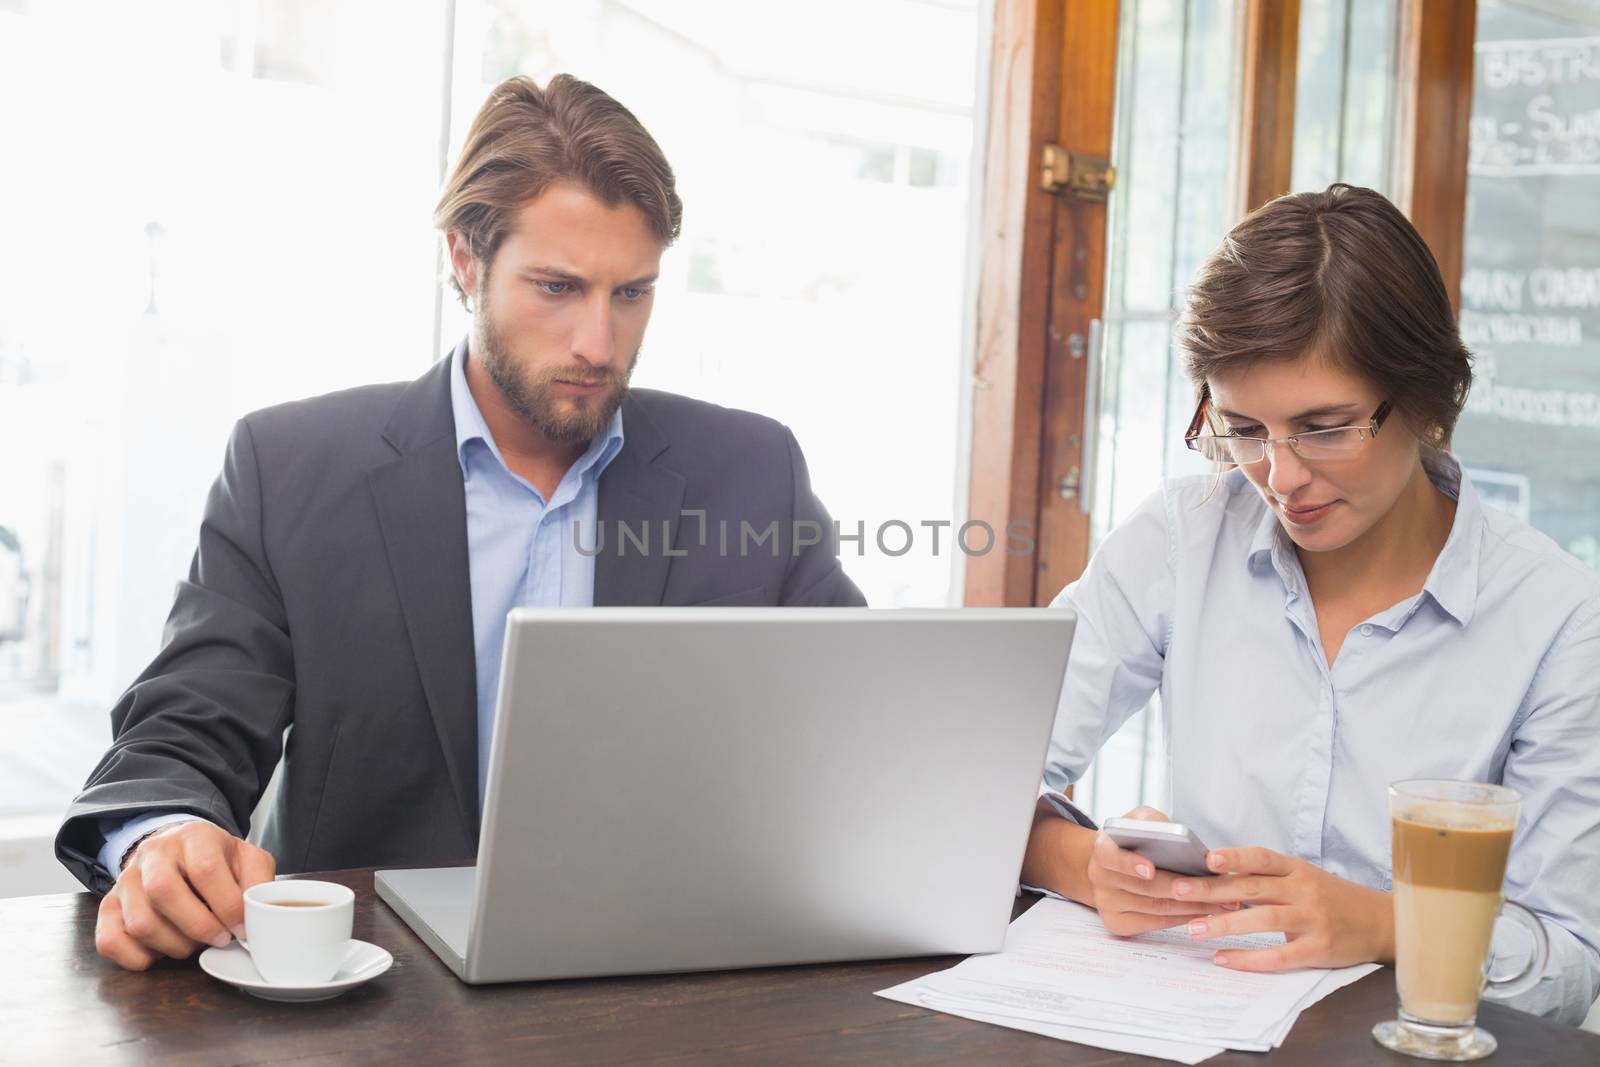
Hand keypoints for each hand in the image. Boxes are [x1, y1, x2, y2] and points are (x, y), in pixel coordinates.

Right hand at [95, 821, 274, 970]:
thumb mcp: (247, 860)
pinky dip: (138, 958)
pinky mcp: (108, 907)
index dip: (227, 905)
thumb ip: (259, 880)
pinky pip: (111, 942)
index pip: (205, 869)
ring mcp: (125, 880)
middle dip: (198, 927)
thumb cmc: (217, 860)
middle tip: (219, 939)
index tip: (241, 929)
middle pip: (163, 893)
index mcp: (194, 836)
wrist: (178, 851)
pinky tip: (163, 950)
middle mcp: (153, 854)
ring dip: (175, 945)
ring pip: (140, 923)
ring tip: (195, 943)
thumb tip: (257, 912)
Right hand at [1085, 806, 1235, 936]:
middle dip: (1183, 889)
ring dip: (1192, 907)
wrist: (1109, 868)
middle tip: (1216, 889)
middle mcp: (1100, 879)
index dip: (1129, 863)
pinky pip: (1155, 924)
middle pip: (1144, 888)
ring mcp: (1107, 905)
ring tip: (1222, 901)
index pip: (1111, 856)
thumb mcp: (1137, 821)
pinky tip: (1204, 912)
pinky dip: (1182, 919)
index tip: (1150, 868)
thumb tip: (1169, 830)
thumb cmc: (1131, 841)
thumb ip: (1151, 820)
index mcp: (1101, 849)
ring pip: (1155, 909)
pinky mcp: (1118, 924)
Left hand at [1173, 846, 1393, 970]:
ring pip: (1263, 918)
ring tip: (1194, 928)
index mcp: (1297, 870)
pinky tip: (1224, 959)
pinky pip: (1280, 955)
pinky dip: (1250, 958)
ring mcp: (1313, 920)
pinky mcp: (1320, 949)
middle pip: (1253, 886)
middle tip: (1178, 891)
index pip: (1262, 858)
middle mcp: (1304, 890)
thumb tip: (1215, 876)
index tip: (1206, 859)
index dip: (1235, 856)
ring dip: (1226, 923)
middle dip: (1212, 889)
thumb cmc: (1332, 898)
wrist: (1381, 923)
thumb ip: (1267, 878)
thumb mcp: (1303, 878)